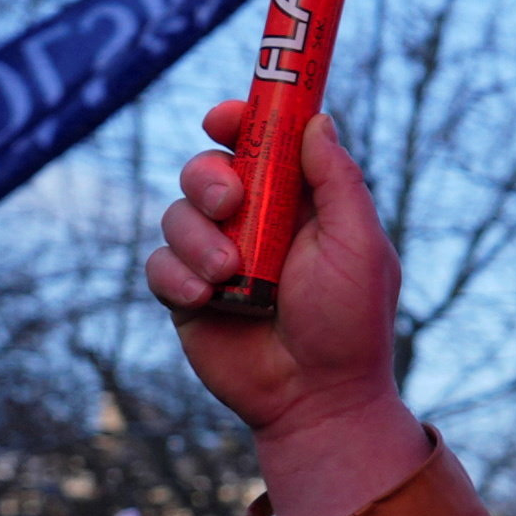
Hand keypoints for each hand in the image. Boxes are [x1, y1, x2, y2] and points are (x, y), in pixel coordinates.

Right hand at [144, 101, 428, 515]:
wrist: (317, 398)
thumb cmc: (349, 322)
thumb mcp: (358, 244)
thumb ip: (337, 182)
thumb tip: (317, 120)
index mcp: (299, 205)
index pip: (260, 146)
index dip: (239, 122)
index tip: (226, 117)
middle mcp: (253, 224)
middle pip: (206, 169)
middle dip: (208, 176)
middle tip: (230, 201)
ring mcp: (216, 258)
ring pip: (176, 213)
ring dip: (197, 237)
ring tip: (229, 275)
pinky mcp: (186, 295)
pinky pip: (157, 263)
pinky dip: (176, 275)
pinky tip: (204, 298)